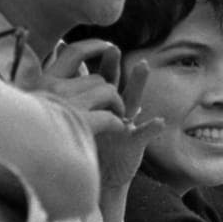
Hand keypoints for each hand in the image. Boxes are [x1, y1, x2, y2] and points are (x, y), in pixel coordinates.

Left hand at [40, 40, 163, 189]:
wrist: (107, 178)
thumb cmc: (95, 146)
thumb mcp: (84, 120)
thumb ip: (76, 94)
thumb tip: (64, 65)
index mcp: (102, 104)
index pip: (99, 77)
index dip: (96, 61)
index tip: (91, 44)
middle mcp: (116, 110)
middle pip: (113, 82)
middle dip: (113, 65)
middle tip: (112, 48)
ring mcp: (127, 124)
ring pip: (132, 100)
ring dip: (137, 83)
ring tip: (142, 65)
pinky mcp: (135, 143)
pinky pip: (143, 134)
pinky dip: (151, 127)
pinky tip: (158, 121)